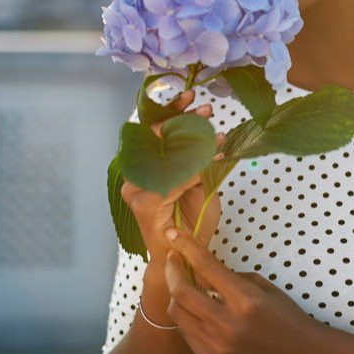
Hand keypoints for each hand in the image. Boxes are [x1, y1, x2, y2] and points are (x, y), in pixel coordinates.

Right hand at [120, 89, 225, 262]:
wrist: (182, 257)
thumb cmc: (191, 220)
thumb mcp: (201, 183)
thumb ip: (200, 161)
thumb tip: (212, 133)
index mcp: (148, 164)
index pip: (156, 129)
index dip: (172, 111)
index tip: (192, 96)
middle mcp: (137, 173)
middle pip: (155, 135)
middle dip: (182, 118)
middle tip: (206, 108)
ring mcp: (136, 188)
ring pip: (165, 156)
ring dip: (193, 144)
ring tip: (217, 133)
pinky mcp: (142, 203)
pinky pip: (170, 181)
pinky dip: (192, 173)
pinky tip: (209, 164)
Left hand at [162, 228, 332, 353]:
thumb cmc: (285, 316)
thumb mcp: (264, 287)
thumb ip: (231, 277)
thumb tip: (202, 270)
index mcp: (246, 301)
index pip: (206, 266)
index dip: (186, 246)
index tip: (173, 234)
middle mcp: (228, 325)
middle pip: (180, 292)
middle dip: (172, 270)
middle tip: (173, 259)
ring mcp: (218, 347)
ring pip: (177, 315)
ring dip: (176, 295)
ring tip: (183, 284)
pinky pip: (187, 334)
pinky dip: (187, 318)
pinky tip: (195, 310)